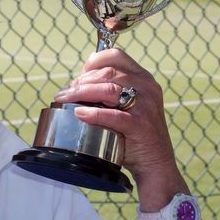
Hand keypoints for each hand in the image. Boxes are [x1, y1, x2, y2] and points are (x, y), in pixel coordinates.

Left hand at [54, 48, 176, 183]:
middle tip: (64, 93)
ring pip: (108, 90)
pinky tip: (79, 113)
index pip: (116, 56)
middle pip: (107, 73)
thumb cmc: (132, 133)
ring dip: (81, 93)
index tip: (79, 74)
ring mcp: (146, 106)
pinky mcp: (141, 125)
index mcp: (143, 78)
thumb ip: (108, 90)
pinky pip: (113, 115)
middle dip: (80, 81)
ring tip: (64, 100)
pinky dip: (93, 114)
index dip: (94, 61)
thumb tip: (76, 82)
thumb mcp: (126, 104)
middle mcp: (147, 87)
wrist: (155, 163)